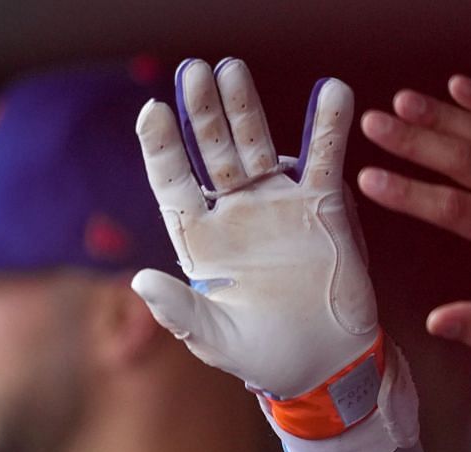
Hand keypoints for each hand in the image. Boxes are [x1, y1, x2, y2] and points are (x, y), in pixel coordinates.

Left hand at [132, 58, 377, 397]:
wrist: (324, 364)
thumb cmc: (262, 356)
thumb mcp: (213, 339)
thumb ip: (178, 310)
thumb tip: (139, 280)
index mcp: (199, 242)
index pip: (172, 185)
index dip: (161, 149)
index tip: (150, 111)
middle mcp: (234, 214)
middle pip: (212, 153)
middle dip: (203, 113)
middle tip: (194, 71)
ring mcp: (277, 205)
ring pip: (257, 145)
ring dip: (246, 108)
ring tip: (233, 68)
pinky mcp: (323, 206)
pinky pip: (325, 157)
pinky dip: (328, 126)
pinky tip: (331, 90)